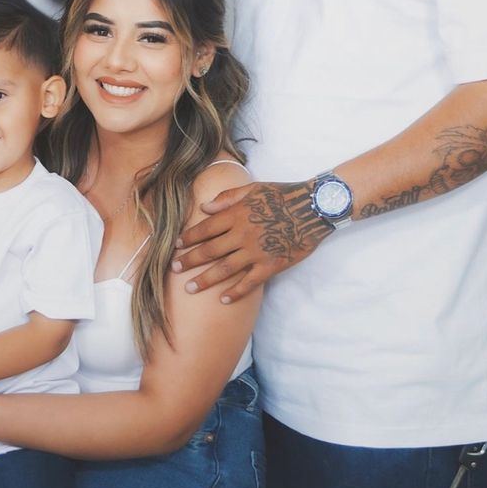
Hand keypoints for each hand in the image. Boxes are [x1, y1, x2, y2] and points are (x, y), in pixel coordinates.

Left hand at [171, 179, 330, 301]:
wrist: (313, 208)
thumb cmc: (282, 195)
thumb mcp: (253, 188)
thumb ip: (227, 198)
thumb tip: (205, 207)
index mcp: (237, 214)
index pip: (206, 228)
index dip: (189, 237)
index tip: (176, 245)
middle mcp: (243, 234)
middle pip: (210, 250)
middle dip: (190, 260)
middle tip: (173, 268)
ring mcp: (257, 252)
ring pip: (225, 269)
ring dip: (205, 279)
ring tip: (190, 288)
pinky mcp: (271, 265)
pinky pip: (249, 282)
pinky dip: (235, 292)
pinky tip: (223, 300)